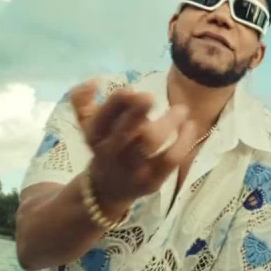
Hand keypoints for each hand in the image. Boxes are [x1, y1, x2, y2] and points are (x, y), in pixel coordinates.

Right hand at [68, 80, 198, 207]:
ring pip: (151, 142)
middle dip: (137, 110)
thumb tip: (93, 81)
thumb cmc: (104, 146)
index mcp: (95, 136)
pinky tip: (189, 126)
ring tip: (181, 109)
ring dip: (169, 122)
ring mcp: (133, 168)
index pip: (103, 117)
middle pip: (126, 130)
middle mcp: (112, 153)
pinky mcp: (152, 181)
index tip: (131, 89)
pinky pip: (171, 159)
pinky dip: (184, 140)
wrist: (106, 189)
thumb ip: (82, 99)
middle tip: (151, 96)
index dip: (116, 102)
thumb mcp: (88, 125)